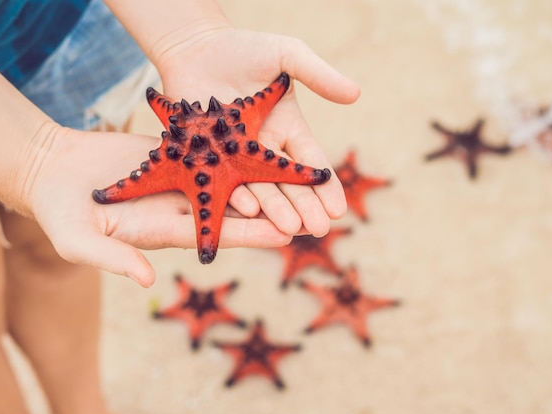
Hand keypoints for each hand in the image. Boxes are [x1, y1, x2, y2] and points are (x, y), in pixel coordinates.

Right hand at [27, 125, 292, 286]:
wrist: (52, 171)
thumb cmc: (60, 211)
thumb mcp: (79, 240)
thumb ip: (112, 259)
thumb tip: (147, 281)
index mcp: (166, 229)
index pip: (218, 234)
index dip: (252, 235)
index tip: (286, 235)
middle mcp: (181, 206)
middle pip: (235, 209)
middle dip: (272, 211)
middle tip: (312, 210)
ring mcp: (180, 179)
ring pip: (229, 178)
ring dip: (263, 179)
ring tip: (302, 177)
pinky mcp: (174, 154)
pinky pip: (211, 150)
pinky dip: (236, 147)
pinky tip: (265, 141)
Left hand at [154, 28, 360, 236]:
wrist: (195, 47)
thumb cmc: (244, 48)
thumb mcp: (287, 55)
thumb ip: (318, 74)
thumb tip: (356, 94)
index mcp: (288, 129)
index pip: (312, 163)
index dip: (326, 187)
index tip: (338, 210)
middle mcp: (265, 150)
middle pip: (288, 184)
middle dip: (304, 207)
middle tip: (318, 229)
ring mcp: (237, 157)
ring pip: (260, 188)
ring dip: (275, 210)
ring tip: (289, 229)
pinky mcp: (210, 159)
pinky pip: (225, 181)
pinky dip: (238, 197)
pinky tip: (250, 213)